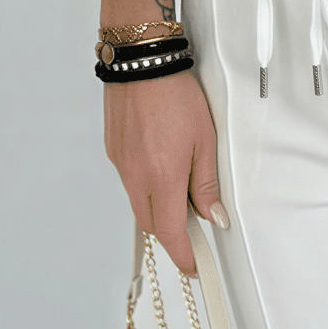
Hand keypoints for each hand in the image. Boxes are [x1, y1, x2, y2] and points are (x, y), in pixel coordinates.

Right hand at [102, 65, 225, 276]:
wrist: (141, 62)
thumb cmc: (177, 95)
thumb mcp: (205, 140)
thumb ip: (207, 183)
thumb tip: (213, 216)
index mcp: (163, 175)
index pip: (171, 231)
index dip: (184, 255)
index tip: (195, 266)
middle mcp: (136, 175)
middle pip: (152, 224)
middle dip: (172, 233)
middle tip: (194, 231)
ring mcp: (121, 164)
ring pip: (139, 203)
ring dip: (159, 208)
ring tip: (181, 191)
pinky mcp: (113, 151)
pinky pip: (130, 182)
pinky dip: (147, 187)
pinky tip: (162, 168)